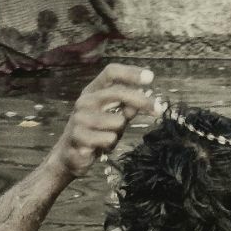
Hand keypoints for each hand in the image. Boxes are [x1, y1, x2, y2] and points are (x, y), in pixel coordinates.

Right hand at [48, 64, 157, 179]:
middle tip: (159, 109)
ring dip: (119, 132)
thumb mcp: (115, 120)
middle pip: (117, 92)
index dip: (131, 73)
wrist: (70, 157)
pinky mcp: (79, 136)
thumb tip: (146, 98)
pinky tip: (99, 148)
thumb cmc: (96, 135)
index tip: (150, 77)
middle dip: (141, 100)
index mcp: (92, 91)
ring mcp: (80, 117)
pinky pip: (109, 138)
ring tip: (108, 138)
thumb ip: (128, 108)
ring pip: (117, 121)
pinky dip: (110, 145)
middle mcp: (85, 100)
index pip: (111, 73)